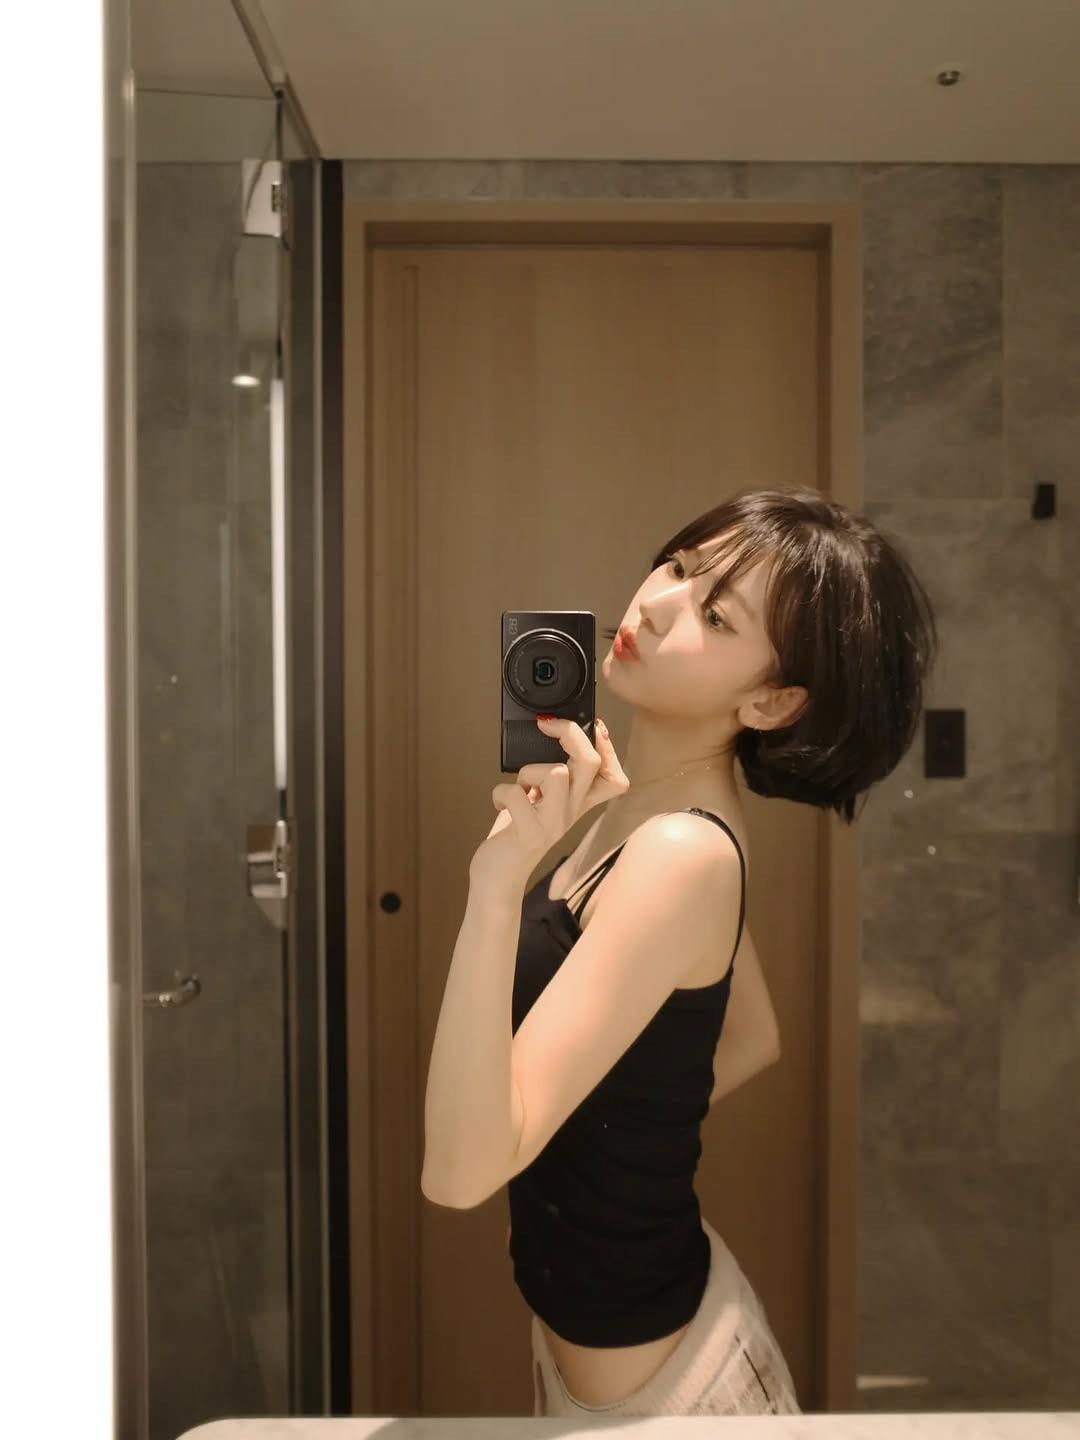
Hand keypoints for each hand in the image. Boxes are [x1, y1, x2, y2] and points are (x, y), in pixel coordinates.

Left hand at [470, 716, 629, 889]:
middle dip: (570, 733)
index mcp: (577, 805)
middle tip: (546, 725)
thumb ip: (548, 781)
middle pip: (590, 763)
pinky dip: (500, 792)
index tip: (594, 726)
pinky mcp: (529, 833)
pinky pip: (515, 793)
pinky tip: (499, 805)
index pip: (615, 778)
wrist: (497, 880)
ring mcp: (552, 825)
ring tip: (520, 787)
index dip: (609, 748)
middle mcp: (571, 814)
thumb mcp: (540, 804)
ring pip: (557, 773)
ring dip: (529, 771)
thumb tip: (548, 741)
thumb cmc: (514, 835)